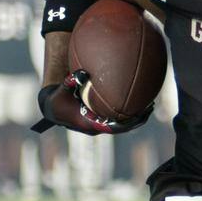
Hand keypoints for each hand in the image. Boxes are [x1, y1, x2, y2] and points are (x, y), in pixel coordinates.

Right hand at [31, 72, 148, 135]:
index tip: (137, 115)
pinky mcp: (99, 119)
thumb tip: (81, 73)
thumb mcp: (60, 91)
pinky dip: (127, 111)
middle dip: (136, 120)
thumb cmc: (56, 100)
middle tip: (149, 108)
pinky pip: (117, 117)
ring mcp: (99, 124)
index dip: (125, 123)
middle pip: (121, 127)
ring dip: (135, 117)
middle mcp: (96, 126)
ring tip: (149, 105)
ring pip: (121, 124)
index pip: (111, 127)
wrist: (52, 109)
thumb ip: (70, 82)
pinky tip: (137, 100)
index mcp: (89, 124)